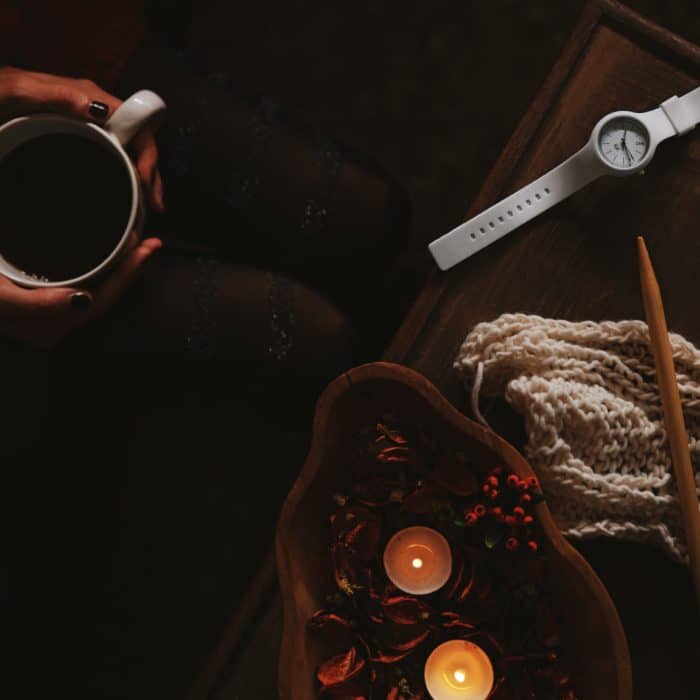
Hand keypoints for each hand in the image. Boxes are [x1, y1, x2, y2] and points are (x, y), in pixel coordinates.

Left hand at [0, 66, 163, 210]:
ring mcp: (89, 126)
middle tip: (156, 206)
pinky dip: (124, 178)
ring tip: (147, 207)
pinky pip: (112, 158)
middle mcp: (95, 111)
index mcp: (89, 98)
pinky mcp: (80, 139)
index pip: (136, 124)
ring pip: (127, 153)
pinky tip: (126, 195)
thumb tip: (98, 108)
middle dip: (151, 175)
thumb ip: (58, 96)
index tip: (146, 181)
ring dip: (142, 180)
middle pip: (137, 143)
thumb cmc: (2, 93)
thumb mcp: (23, 90)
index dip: (147, 154)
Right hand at [0, 236, 161, 347]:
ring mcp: (50, 309)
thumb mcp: (2, 300)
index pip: (101, 300)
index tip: (144, 248)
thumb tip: (82, 303)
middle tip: (151, 241)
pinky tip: (103, 251)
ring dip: (117, 266)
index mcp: (49, 322)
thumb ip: (37, 305)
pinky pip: (79, 283)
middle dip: (130, 269)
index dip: (126, 275)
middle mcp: (55, 320)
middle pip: (105, 294)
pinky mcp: (42, 297)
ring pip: (95, 288)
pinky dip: (97, 267)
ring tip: (136, 242)